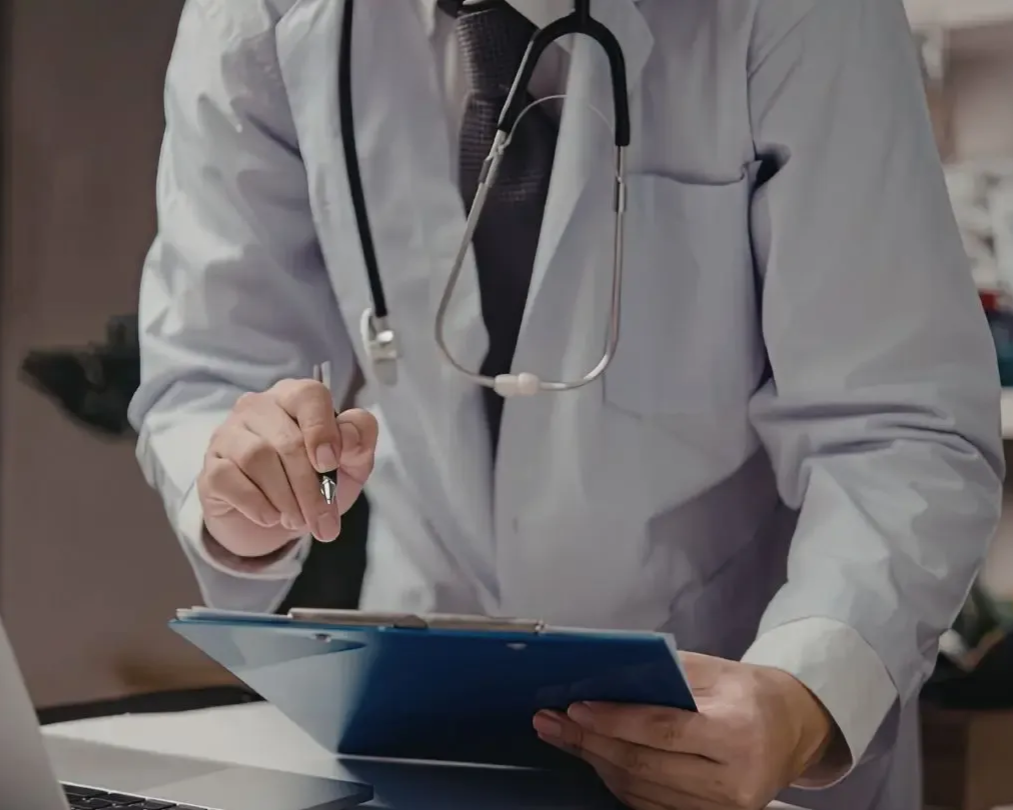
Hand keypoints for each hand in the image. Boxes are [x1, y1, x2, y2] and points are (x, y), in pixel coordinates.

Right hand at [197, 378, 377, 557]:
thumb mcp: (350, 464)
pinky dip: (255, 504)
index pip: (310, 395)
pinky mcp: (211, 466)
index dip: (322, 430)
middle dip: (311, 489)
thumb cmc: (316, 480)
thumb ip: (359, 442)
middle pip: (288, 441)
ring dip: (285, 498)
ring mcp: (229, 434)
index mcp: (297, 397)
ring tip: (298, 521)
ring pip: (258, 458)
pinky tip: (270, 518)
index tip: (330, 465)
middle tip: (324, 522)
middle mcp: (259, 407)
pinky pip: (228, 479)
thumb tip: (350, 437)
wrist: (276, 520)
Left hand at [533, 653, 836, 809]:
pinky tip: (595, 758)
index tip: (575, 708)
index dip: (615, 721)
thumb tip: (606, 673)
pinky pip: (652, 805)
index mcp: (737, 733)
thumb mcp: (716, 670)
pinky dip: (619, 781)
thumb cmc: (749, 692)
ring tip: (564, 737)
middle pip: (646, 765)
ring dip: (597, 762)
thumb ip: (666, 673)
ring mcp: (723, 809)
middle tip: (551, 721)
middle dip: (591, 742)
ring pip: (643, 790)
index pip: (664, 730)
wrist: (794, 730)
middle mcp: (733, 780)